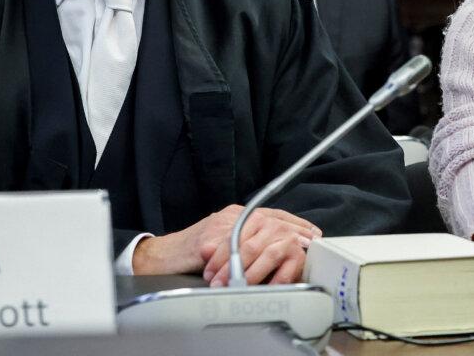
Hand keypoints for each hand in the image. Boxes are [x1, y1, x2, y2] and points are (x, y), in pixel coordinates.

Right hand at [131, 204, 320, 285]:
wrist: (161, 255)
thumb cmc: (192, 252)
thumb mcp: (223, 242)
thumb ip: (245, 242)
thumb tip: (274, 251)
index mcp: (235, 216)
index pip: (270, 214)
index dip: (293, 222)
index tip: (312, 231)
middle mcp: (229, 217)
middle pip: (267, 218)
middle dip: (292, 229)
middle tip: (309, 240)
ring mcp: (219, 227)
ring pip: (253, 231)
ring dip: (277, 241)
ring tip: (294, 250)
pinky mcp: (207, 241)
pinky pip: (232, 248)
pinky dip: (250, 255)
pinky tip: (265, 259)